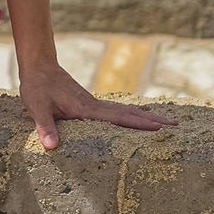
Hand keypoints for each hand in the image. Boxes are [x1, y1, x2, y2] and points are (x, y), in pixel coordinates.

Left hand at [18, 61, 179, 150]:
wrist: (38, 66)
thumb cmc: (37, 86)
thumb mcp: (37, 107)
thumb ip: (45, 127)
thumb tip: (51, 147)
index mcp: (86, 109)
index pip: (117, 118)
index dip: (138, 124)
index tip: (160, 128)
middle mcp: (95, 106)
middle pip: (129, 113)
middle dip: (152, 120)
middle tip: (177, 126)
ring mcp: (94, 104)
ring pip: (125, 111)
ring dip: (146, 116)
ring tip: (168, 121)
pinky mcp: (90, 103)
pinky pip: (117, 111)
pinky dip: (132, 114)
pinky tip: (138, 116)